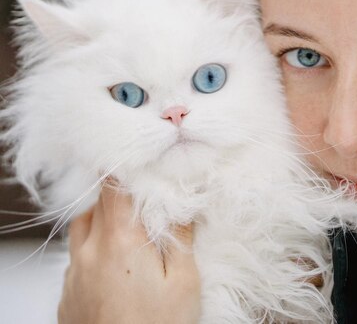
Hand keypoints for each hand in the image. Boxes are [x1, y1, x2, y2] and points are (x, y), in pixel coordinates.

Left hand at [58, 180, 200, 323]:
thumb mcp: (184, 282)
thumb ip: (181, 237)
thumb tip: (184, 203)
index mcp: (120, 241)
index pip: (113, 185)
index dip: (127, 169)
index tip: (144, 166)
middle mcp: (89, 251)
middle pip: (97, 203)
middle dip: (121, 196)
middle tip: (148, 203)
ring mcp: (74, 274)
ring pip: (82, 228)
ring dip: (104, 220)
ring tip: (132, 234)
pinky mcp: (68, 295)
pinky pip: (77, 257)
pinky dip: (95, 249)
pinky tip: (119, 267)